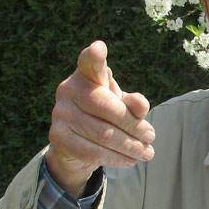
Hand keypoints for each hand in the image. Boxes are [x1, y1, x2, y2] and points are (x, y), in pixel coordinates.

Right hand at [46, 41, 154, 196]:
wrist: (78, 142)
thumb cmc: (107, 115)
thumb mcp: (124, 106)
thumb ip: (135, 104)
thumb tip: (141, 104)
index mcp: (87, 75)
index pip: (90, 63)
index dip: (94, 56)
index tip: (99, 48)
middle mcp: (69, 89)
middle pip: (108, 108)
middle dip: (134, 126)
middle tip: (151, 137)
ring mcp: (60, 112)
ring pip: (102, 133)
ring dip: (129, 146)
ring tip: (147, 152)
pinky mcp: (57, 136)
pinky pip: (92, 151)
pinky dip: (115, 158)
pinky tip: (130, 161)